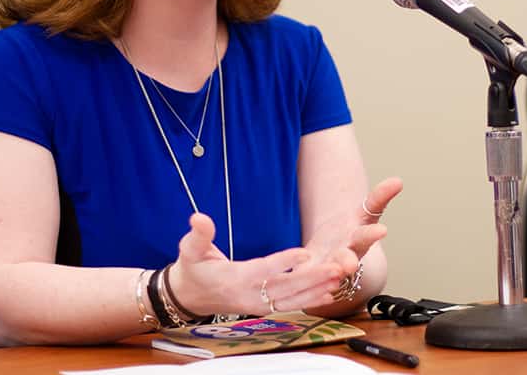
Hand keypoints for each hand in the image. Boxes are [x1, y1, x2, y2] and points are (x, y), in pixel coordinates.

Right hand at [168, 213, 345, 316]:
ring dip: (316, 289)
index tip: (304, 253)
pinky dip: (310, 300)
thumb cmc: (192, 269)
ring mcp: (258, 304)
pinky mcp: (264, 308)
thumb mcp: (190, 249)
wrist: (189, 297)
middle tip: (335, 268)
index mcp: (234, 278)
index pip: (263, 269)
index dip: (283, 261)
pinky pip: (290, 306)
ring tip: (338, 278)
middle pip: (285, 287)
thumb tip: (198, 218)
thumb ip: (198, 234)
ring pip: (291, 299)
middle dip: (311, 278)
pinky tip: (329, 292)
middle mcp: (249, 295)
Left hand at [304, 177, 402, 275]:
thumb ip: (379, 199)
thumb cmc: (350, 235)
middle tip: (349, 265)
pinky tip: (297, 269)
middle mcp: (345, 256)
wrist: (331, 261)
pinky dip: (302, 273)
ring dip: (324, 273)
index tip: (382, 230)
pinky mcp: (309, 272)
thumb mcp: (364, 214)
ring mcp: (327, 267)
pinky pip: (304, 273)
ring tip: (321, 276)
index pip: (367, 234)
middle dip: (347, 261)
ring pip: (327, 272)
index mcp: (358, 239)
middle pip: (347, 258)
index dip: (373, 233)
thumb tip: (399, 181)